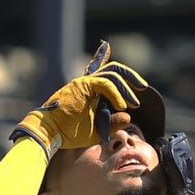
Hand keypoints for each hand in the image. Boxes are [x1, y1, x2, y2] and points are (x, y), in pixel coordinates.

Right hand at [10, 40, 148, 156]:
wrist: (51, 133)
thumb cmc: (70, 133)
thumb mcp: (98, 130)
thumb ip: (113, 123)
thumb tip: (128, 116)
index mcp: (90, 91)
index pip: (104, 73)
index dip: (109, 61)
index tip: (121, 61)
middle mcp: (88, 83)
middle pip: (114, 70)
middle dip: (130, 76)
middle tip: (143, 87)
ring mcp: (85, 83)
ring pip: (112, 75)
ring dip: (126, 89)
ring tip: (134, 103)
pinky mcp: (83, 85)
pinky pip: (106, 84)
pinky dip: (116, 94)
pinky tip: (122, 106)